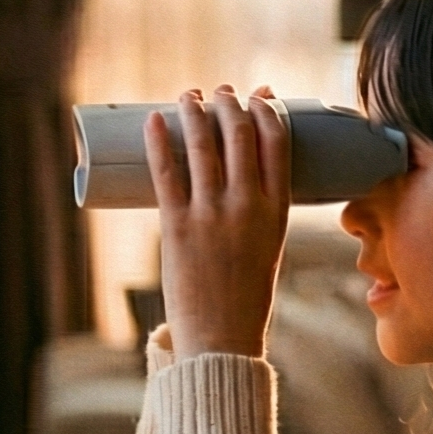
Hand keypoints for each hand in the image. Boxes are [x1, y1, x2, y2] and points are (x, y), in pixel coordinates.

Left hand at [147, 85, 290, 360]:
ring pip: (204, 145)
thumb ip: (258, 212)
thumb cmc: (245, 297)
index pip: (277, 143)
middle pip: (241, 135)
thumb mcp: (268, 247)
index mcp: (277, 211)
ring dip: (195, 111)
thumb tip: (238, 177)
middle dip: (229, 104)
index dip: (266, 111)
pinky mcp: (178, 226)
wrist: (222, 339)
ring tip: (189, 97)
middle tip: (219, 94)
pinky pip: (167, 172)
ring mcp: (212, 214)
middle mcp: (248, 206)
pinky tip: (154, 119)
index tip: (257, 96)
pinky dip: (159, 140)